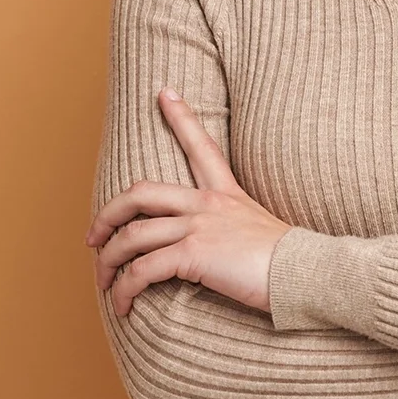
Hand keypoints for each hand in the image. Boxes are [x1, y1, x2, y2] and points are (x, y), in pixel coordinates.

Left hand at [84, 88, 291, 316]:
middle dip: (107, 214)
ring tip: (104, 282)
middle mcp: (208, 204)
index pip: (201, 146)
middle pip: (140, 193)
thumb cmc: (285, 260)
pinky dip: (126, 289)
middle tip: (93, 236)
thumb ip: (228, 228)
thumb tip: (208, 247)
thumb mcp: (256, 229)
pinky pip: (143, 270)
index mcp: (225, 194)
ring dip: (109, 263)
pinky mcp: (194, 254)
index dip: (181, 117)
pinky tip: (124, 305)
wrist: (305, 272)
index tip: (164, 93)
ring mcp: (199, 226)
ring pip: (131, 236)